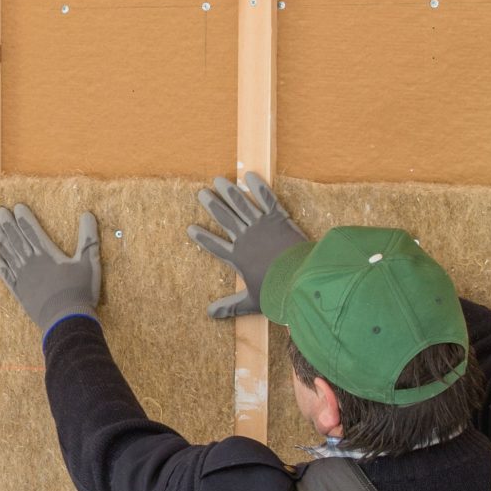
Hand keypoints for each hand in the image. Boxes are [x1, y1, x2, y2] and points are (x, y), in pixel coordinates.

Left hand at [0, 204, 101, 337]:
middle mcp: (31, 263)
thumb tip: (88, 214)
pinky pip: (6, 275)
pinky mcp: (20, 292)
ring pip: (9, 254)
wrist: (66, 320)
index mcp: (46, 254)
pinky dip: (0, 265)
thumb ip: (88, 238)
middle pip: (16, 239)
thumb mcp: (89, 262)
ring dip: (1, 240)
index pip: (31, 231)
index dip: (24, 218)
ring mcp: (23, 278)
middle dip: (7, 224)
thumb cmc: (79, 291)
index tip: (16, 207)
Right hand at [185, 172, 306, 318]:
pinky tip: (249, 175)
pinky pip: (267, 199)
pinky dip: (258, 187)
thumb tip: (210, 315)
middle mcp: (245, 238)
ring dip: (229, 192)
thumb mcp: (252, 301)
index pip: (215, 246)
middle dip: (212, 205)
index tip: (190, 229)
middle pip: (225, 218)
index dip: (202, 237)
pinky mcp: (278, 218)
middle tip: (201, 193)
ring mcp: (261, 226)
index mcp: (238, 258)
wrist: (300, 279)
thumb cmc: (276, 291)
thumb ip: (230, 306)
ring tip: (218, 180)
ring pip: (241, 205)